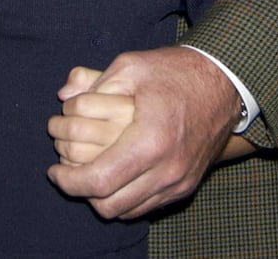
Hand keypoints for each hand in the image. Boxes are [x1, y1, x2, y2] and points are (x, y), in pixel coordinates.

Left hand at [47, 46, 239, 218]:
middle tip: (66, 170)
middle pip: (109, 205)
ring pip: (127, 211)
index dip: (69, 180)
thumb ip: (93, 82)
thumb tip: (62, 96)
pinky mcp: (185, 186)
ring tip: (87, 171)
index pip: (99, 180)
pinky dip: (123, 198)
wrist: (224, 83)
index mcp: (151, 140)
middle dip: (80, 191)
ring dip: (101, 197)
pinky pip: (145, 207)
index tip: (53, 170)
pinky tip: (112, 175)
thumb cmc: (175, 71)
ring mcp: (179, 182)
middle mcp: (167, 170)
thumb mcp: (131, 65)